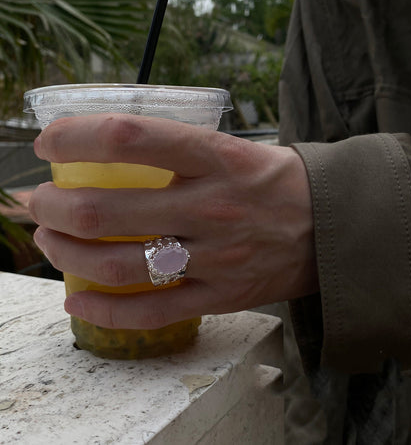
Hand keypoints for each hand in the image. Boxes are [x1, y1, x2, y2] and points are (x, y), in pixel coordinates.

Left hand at [29, 114, 317, 329]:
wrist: (334, 226)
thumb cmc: (274, 181)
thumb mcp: (233, 147)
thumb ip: (177, 148)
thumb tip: (111, 146)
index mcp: (216, 157)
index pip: (129, 137)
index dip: (75, 137)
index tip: (48, 144)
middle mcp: (212, 206)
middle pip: (107, 210)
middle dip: (53, 207)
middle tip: (38, 202)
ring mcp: (216, 258)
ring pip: (121, 265)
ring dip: (67, 254)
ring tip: (48, 241)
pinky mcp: (222, 296)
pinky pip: (152, 312)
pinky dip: (104, 311)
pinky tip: (76, 299)